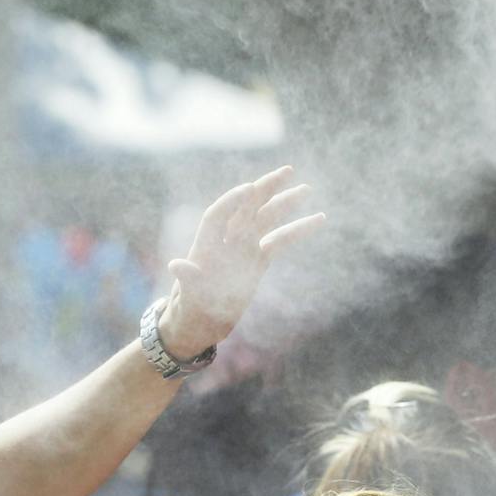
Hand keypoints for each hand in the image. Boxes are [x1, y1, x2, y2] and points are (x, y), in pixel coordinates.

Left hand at [159, 166, 323, 355]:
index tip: (248, 188)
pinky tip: (318, 220)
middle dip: (265, 189)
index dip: (231, 202)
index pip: (218, 216)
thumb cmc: (188, 312)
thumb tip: (176, 265)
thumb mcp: (186, 298)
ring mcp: (244, 249)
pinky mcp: (258, 260)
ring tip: (306, 189)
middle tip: (287, 171)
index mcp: (205, 247)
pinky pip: (279, 241)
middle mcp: (226, 242)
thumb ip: (186, 280)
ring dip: (285, 204)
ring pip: (266, 220)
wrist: (201, 324)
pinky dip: (297, 231)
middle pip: (246, 208)